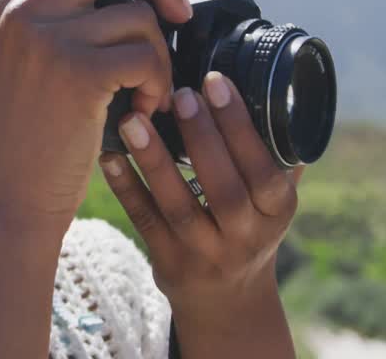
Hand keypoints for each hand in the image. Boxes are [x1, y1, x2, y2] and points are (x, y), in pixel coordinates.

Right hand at [0, 0, 191, 232]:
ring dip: (159, 56)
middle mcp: (24, 8)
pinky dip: (157, 85)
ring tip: (145, 92)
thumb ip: (68, 13)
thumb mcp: (35, 57)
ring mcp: (46, 37)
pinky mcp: (74, 71)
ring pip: (139, 13)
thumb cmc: (36, 133)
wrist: (15, 195)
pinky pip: (145, 55)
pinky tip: (141, 111)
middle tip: (175, 14)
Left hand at [99, 72, 302, 316]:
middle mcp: (246, 237)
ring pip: (179, 206)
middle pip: (224, 188)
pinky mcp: (170, 264)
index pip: (264, 170)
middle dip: (202, 138)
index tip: (216, 83)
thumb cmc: (248, 227)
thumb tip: (275, 88)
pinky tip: (109, 155)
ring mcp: (206, 254)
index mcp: (277, 212)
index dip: (240, 128)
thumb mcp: (272, 200)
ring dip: (154, 161)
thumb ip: (275, 155)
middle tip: (179, 94)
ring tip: (132, 120)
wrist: (228, 302)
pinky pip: (145, 221)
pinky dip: (126, 187)